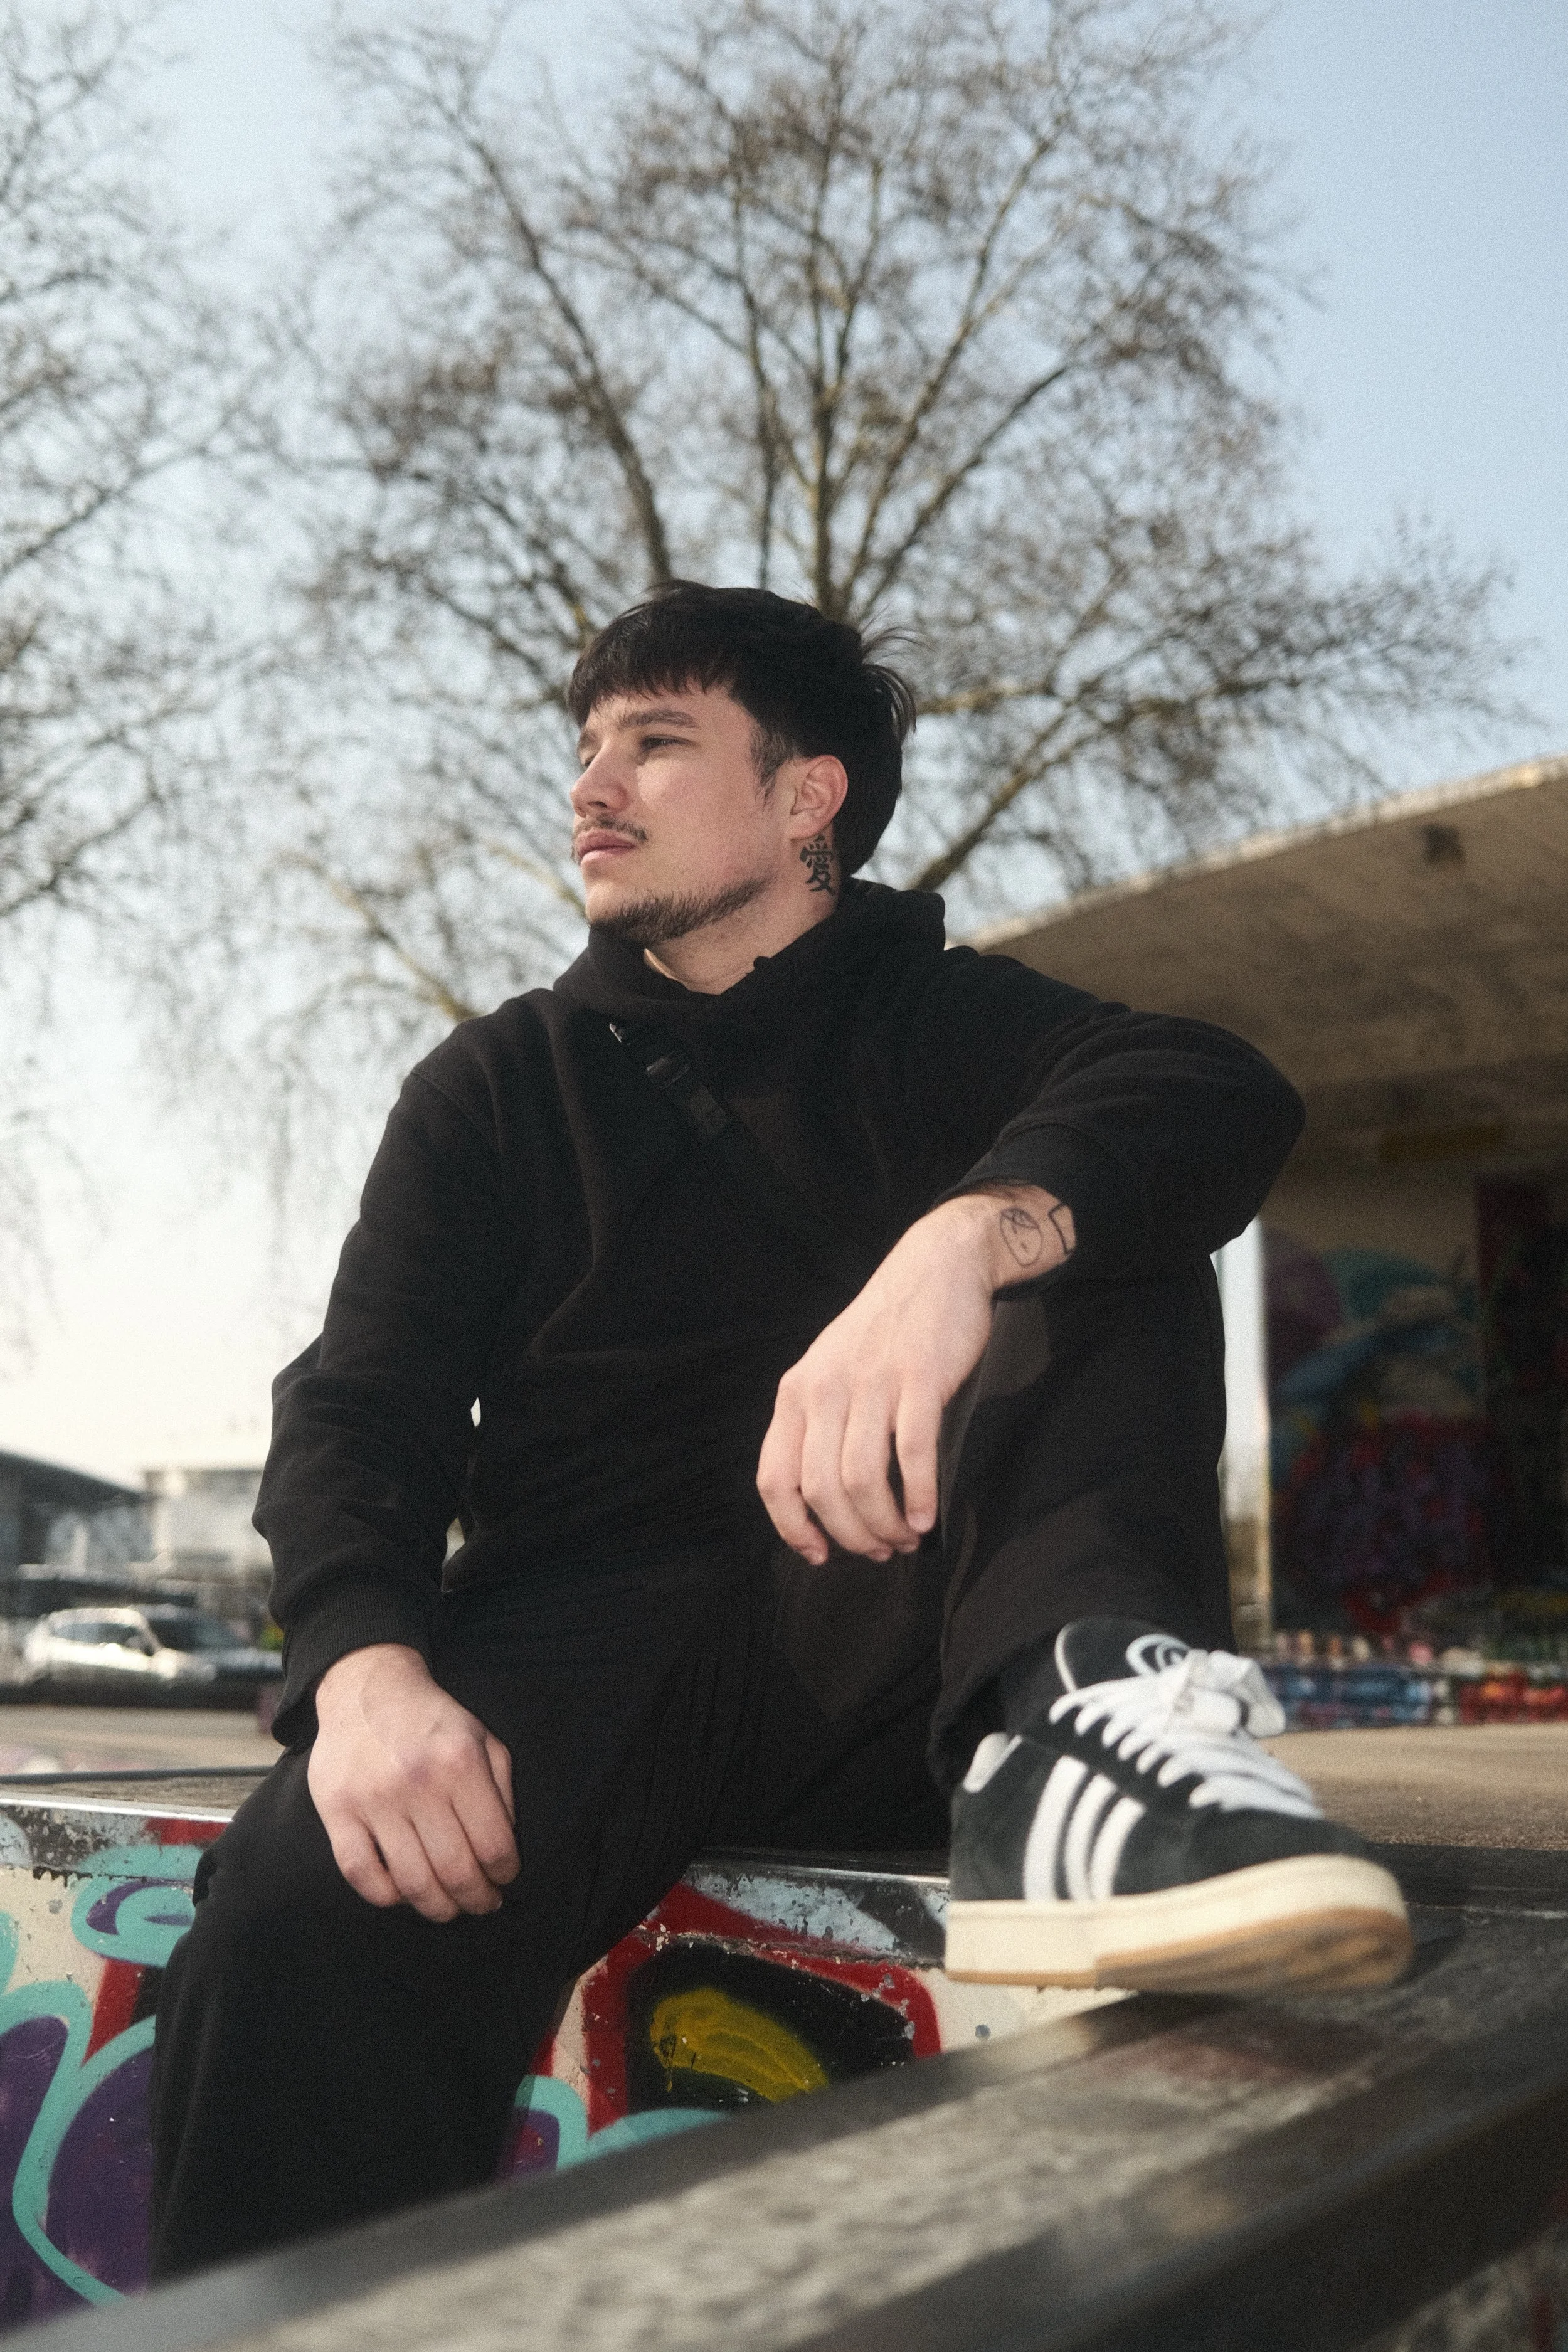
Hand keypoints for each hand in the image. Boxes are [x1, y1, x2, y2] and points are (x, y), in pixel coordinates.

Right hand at [308, 1643, 518, 1921]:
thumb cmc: (432, 1720)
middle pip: (456, 1871)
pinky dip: (385, 1896)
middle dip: (476, 1900)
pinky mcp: (338, 1811)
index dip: (505, 1874)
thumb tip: (505, 1848)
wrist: (367, 1688)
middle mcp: (418, 1783)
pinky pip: (361, 1874)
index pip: (494, 1844)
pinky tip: (401, 1894)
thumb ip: (501, 1790)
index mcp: (460, 1763)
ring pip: (411, 1882)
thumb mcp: (482, 1739)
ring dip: (436, 1908)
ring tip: (447, 1908)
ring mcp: (374, 1799)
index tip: (505, 1879)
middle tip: (481, 1904)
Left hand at [756, 1185, 1074, 1564]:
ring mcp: (872, 1382)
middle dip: (851, 1535)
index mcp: (796, 1391)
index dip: (793, 1529)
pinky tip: (928, 1518)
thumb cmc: (884, 1331)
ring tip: (905, 1539)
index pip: (775, 1478)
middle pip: (821, 1489)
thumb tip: (825, 1504)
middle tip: (879, 1552)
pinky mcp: (919, 1378)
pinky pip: (913, 1454)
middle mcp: (825, 1387)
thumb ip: (819, 1425)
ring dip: (885, 1524)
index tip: (820, 1555)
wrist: (937, 1266)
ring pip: (864, 1480)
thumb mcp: (831, 1370)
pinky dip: (920, 1496)